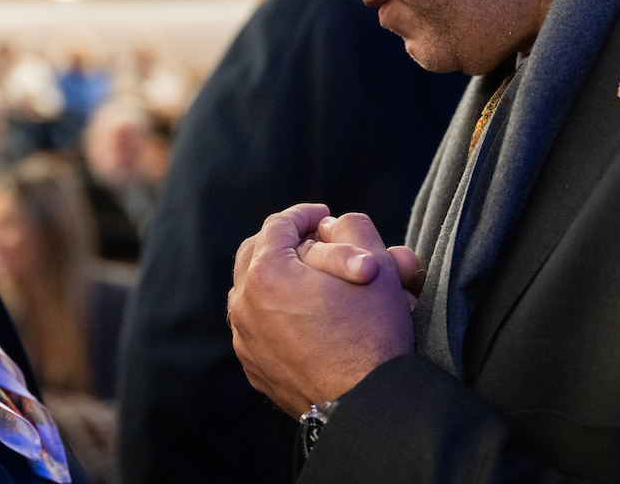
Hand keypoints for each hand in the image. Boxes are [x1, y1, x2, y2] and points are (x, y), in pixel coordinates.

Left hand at [228, 205, 414, 418]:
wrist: (367, 405)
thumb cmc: (373, 334)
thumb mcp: (375, 263)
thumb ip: (350, 227)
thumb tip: (331, 226)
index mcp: (266, 273)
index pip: (278, 226)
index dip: (304, 214)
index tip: (323, 215)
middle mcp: (244, 304)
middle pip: (254, 255)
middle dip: (282, 242)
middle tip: (309, 239)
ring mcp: (245, 339)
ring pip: (250, 292)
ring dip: (274, 277)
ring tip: (304, 276)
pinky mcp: (254, 367)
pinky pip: (256, 327)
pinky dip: (273, 312)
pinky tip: (300, 313)